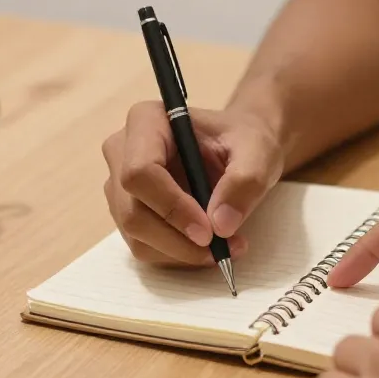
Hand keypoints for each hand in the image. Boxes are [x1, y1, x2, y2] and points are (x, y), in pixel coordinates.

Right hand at [102, 102, 283, 264]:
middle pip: (132, 211)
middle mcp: (122, 151)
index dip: (171, 207)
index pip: (140, 172)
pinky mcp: (129, 211)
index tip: (208, 231)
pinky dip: (177, 255)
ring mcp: (120, 184)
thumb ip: (245, 182)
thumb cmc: (245, 141)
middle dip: (178, 240)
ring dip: (181, 252)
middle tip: (222, 249)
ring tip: (226, 247)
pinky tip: (208, 247)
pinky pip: (144, 245)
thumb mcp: (258, 153)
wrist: (239, 148)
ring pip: (136, 235)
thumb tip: (220, 225)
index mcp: (147, 121)